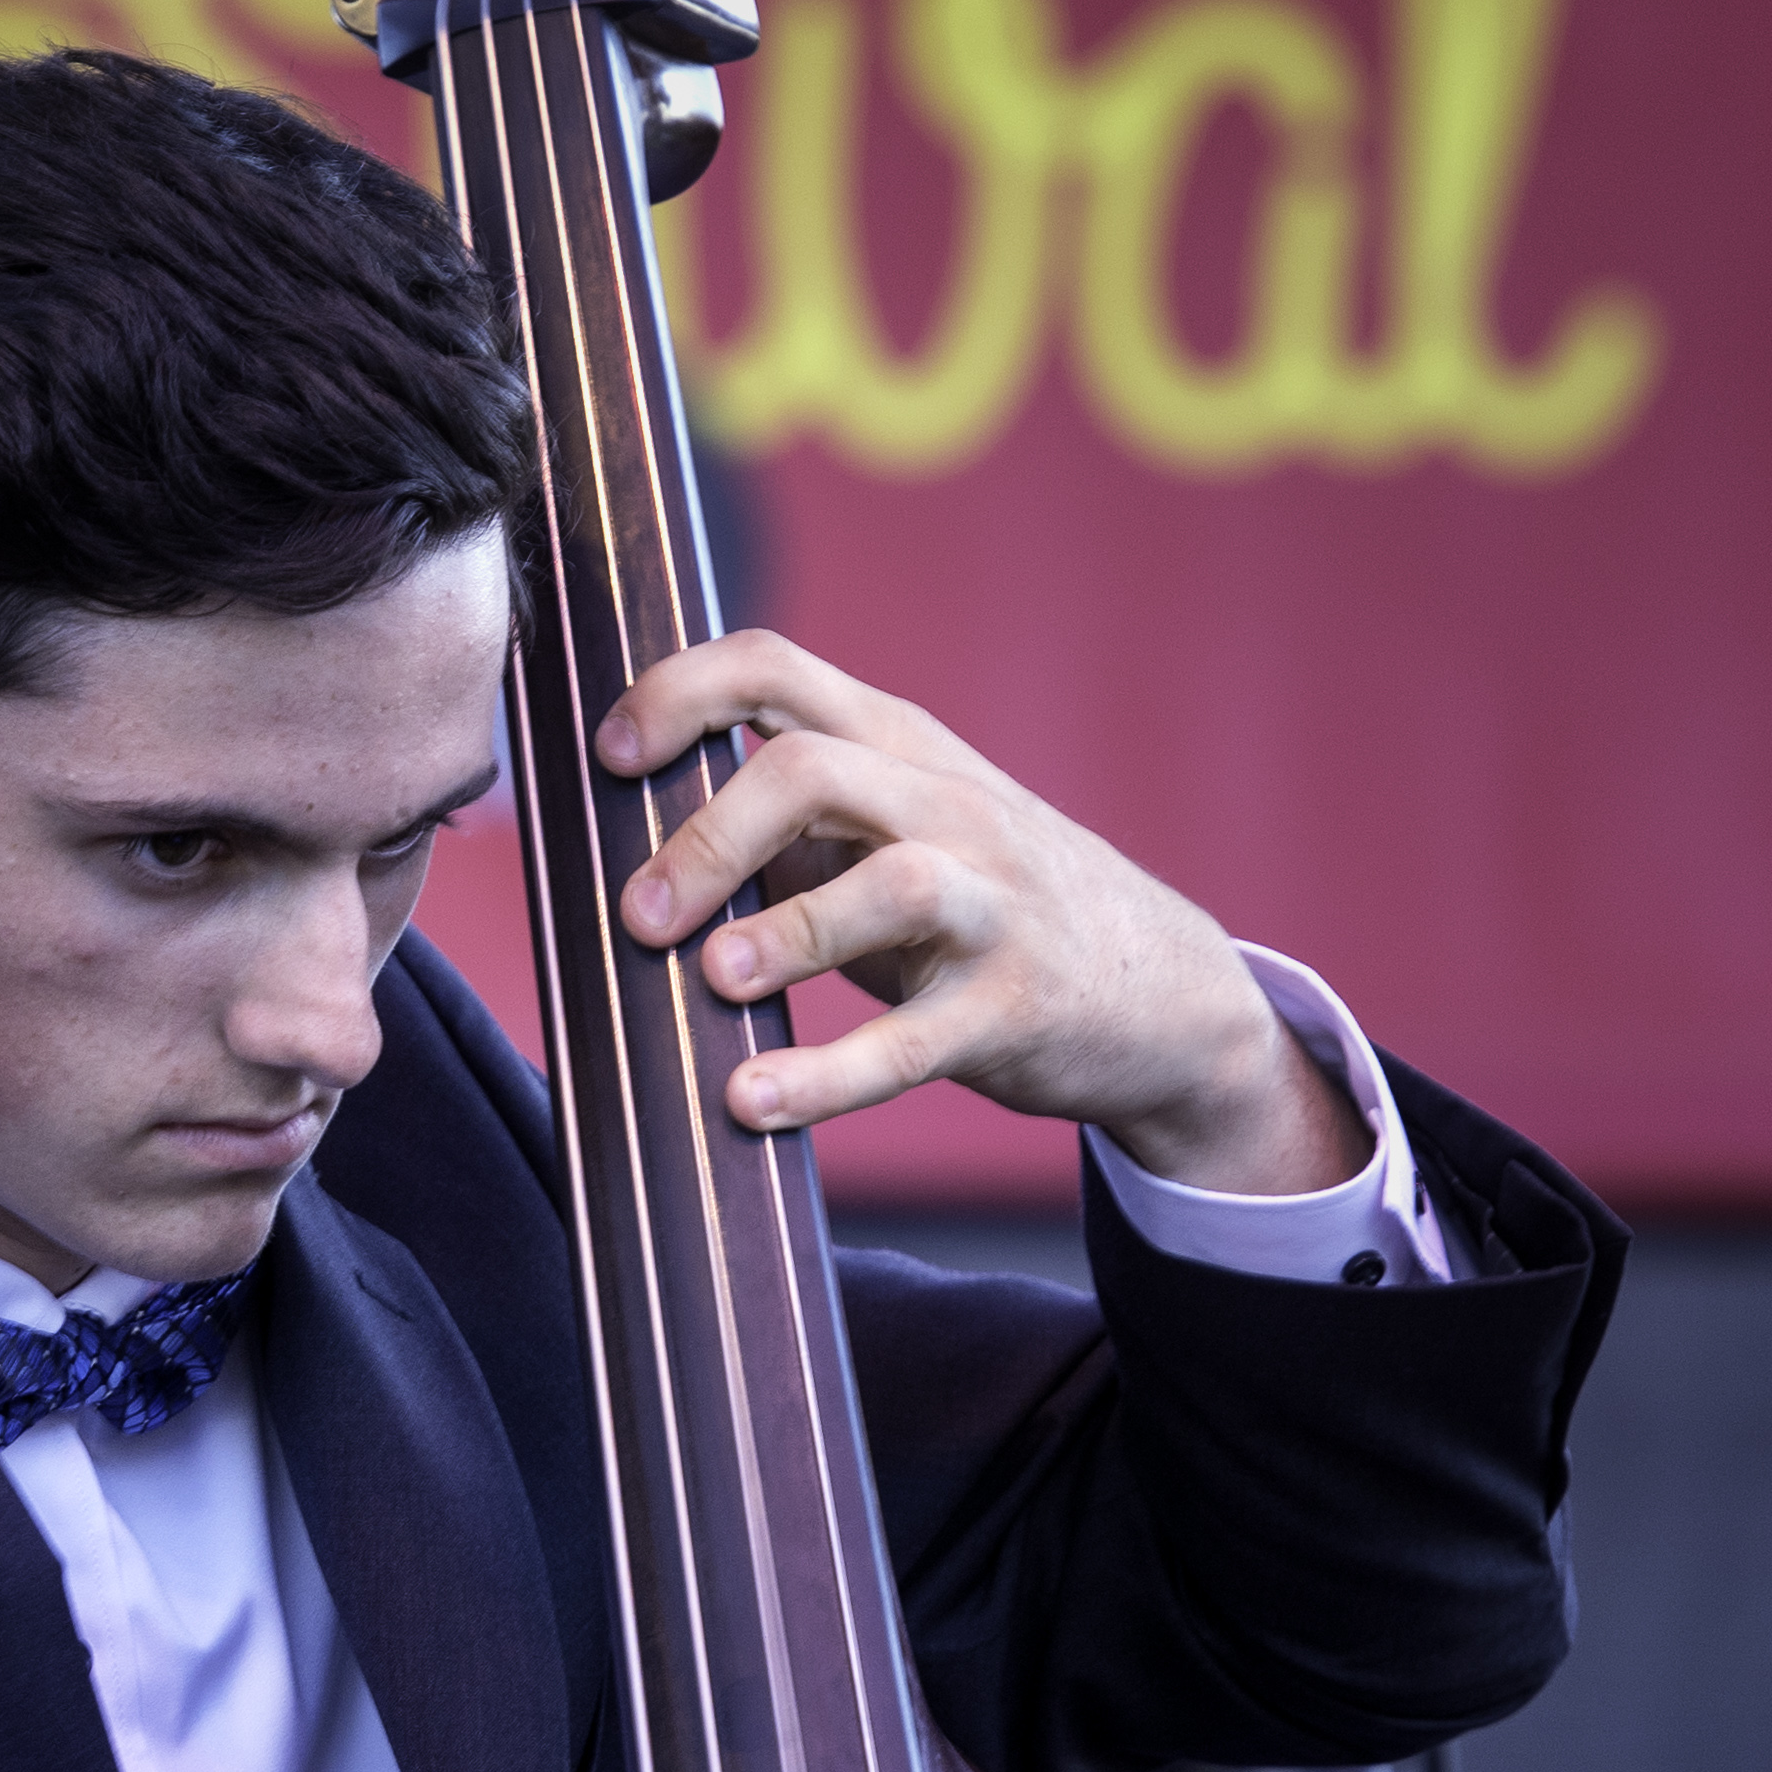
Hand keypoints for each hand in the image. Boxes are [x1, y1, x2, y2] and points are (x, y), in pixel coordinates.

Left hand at [593, 630, 1368, 1191]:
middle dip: (706, 838)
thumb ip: (792, 827)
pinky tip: (753, 1102)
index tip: (609, 758)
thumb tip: (636, 845)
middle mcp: (945, 806)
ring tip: (711, 981)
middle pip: (808, 769)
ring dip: (783, 931)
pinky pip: (914, 1041)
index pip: (774, 668)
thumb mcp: (897, 837)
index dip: (677, 695)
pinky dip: (826, 1077)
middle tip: (636, 918)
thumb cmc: (986, 910)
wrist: (1163, 991)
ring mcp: (992, 903)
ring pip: (886, 885)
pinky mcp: (1014, 1006)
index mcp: (898, 747)